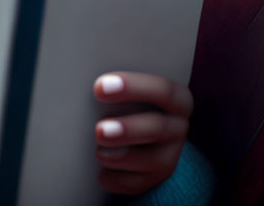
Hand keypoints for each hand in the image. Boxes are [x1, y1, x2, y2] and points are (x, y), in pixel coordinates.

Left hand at [92, 71, 193, 196]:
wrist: (138, 131)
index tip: (99, 88)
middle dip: (127, 130)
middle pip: (158, 128)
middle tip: (99, 130)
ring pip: (153, 160)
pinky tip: (101, 174)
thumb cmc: (126, 99)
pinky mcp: (157, 178)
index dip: (133, 88)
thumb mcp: (128, 89)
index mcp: (176, 99)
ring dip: (122, 157)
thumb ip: (117, 86)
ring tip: (98, 152)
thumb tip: (85, 80)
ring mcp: (171, 155)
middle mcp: (178, 127)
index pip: (163, 90)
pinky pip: (139, 183)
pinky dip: (118, 179)